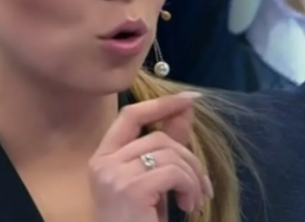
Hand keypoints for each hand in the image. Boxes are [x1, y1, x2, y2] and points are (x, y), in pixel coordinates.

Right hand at [89, 92, 212, 221]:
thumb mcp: (154, 183)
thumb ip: (166, 149)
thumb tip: (185, 109)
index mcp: (102, 159)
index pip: (130, 115)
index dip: (161, 104)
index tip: (191, 98)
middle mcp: (102, 163)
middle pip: (157, 138)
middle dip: (188, 157)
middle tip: (203, 184)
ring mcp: (113, 176)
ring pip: (169, 153)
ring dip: (193, 176)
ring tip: (195, 200)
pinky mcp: (130, 189)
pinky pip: (174, 172)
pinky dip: (190, 187)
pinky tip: (189, 206)